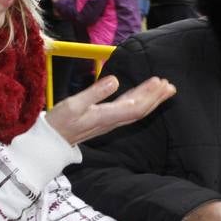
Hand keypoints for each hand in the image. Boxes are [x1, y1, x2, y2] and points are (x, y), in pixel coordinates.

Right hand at [45, 74, 175, 144]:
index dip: (149, 96)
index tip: (160, 83)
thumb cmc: (60, 121)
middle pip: (140, 110)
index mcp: (106, 116)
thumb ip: (94, 92)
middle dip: (156, 98)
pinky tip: (143, 94)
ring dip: (151, 100)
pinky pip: (128, 110)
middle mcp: (111, 121)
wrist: (51, 140)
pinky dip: (138, 101)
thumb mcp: (73, 104)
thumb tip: (115, 80)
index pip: (134, 107)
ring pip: (136, 111)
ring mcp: (109, 121)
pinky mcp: (105, 119)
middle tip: (169, 85)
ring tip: (164, 89)